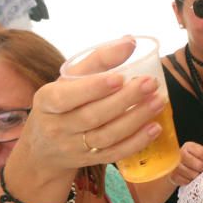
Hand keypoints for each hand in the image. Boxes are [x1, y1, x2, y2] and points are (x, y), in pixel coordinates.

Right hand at [19, 39, 166, 175]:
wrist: (44, 149)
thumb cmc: (62, 104)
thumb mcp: (69, 79)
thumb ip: (98, 60)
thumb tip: (130, 41)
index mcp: (47, 101)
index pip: (67, 97)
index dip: (94, 88)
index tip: (120, 77)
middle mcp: (57, 127)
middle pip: (92, 116)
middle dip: (124, 100)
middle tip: (150, 83)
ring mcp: (74, 148)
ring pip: (107, 136)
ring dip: (136, 119)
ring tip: (159, 101)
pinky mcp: (90, 161)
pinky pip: (115, 154)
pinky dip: (136, 142)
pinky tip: (155, 127)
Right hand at [168, 142, 202, 186]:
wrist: (179, 170)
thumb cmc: (193, 160)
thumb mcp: (201, 154)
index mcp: (188, 146)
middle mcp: (179, 153)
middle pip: (199, 165)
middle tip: (201, 169)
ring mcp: (175, 165)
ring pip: (193, 174)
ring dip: (197, 176)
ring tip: (196, 173)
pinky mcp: (172, 176)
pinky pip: (186, 181)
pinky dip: (190, 181)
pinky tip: (189, 178)